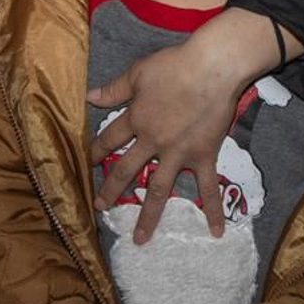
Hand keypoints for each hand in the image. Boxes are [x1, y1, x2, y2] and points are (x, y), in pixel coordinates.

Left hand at [89, 9, 297, 242]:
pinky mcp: (203, 156)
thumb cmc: (174, 65)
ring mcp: (179, 153)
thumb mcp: (138, 72)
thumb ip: (114, 89)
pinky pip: (207, 188)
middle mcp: (153, 142)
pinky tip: (214, 233)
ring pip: (160, 189)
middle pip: (127, 170)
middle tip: (100, 208)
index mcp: (136, 119)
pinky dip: (211, 210)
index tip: (88, 163)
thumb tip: (89, 97)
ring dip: (149, 216)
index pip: (110, 139)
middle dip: (112, 190)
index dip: (96, 151)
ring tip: (139, 239)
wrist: (212, 68)